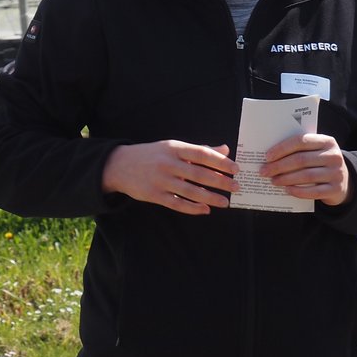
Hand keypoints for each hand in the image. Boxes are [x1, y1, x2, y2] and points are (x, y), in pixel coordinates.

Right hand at [102, 140, 238, 214]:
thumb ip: (199, 149)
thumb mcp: (173, 147)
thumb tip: (225, 149)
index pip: (202, 153)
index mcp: (174, 148)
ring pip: (190, 191)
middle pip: (198, 174)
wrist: (120, 165)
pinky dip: (192, 208)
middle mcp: (167, 163)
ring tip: (225, 202)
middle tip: (236, 187)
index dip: (220, 162)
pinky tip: (205, 210)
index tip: (235, 169)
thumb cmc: (152, 154)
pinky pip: (177, 203)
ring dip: (210, 197)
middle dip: (220, 181)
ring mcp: (160, 180)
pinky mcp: (154, 195)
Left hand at [259, 133, 350, 205]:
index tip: (267, 156)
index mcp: (327, 141)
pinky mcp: (336, 189)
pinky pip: (313, 191)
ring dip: (286, 179)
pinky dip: (298, 191)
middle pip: (301, 159)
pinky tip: (287, 190)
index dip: (282, 148)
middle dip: (279, 166)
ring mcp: (337, 173)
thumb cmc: (320, 163)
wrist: (343, 182)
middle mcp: (334, 156)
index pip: (301, 141)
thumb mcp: (315, 152)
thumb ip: (299, 150)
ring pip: (306, 175)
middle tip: (264, 171)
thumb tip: (270, 156)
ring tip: (273, 181)